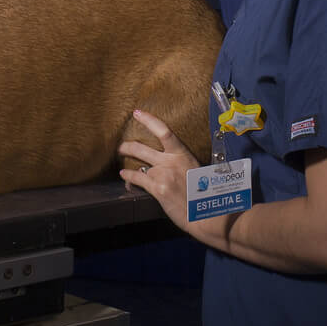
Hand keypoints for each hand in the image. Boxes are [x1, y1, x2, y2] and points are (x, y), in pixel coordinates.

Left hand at [118, 108, 199, 233]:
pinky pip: (137, 179)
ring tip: (122, 167)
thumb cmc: (203, 194)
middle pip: (141, 148)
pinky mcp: (157, 189)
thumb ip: (180, 164)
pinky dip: (128, 178)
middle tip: (121, 146)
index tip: (137, 113)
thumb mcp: (196, 171)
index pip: (164, 131)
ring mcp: (163, 175)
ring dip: (127, 166)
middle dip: (127, 146)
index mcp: (183, 154)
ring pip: (138, 165)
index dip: (149, 120)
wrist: (205, 212)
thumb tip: (168, 163)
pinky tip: (125, 178)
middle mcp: (171, 162)